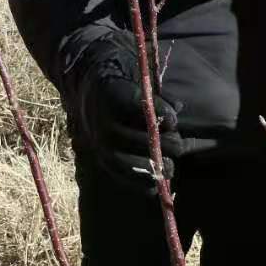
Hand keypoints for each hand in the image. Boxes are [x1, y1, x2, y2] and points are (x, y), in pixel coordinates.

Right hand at [68, 35, 183, 189]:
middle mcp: (102, 121)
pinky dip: (139, 182)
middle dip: (163, 143)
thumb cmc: (121, 85)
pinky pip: (119, 175)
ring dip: (153, 166)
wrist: (87, 91)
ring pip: (126, 160)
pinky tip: (155, 183)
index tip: (174, 119)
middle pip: (136, 137)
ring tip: (171, 167)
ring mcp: (99, 142)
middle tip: (178, 143)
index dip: (160, 114)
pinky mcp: (99, 158)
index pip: (139, 106)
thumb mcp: (137, 81)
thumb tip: (178, 108)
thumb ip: (157, 97)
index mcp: (111, 93)